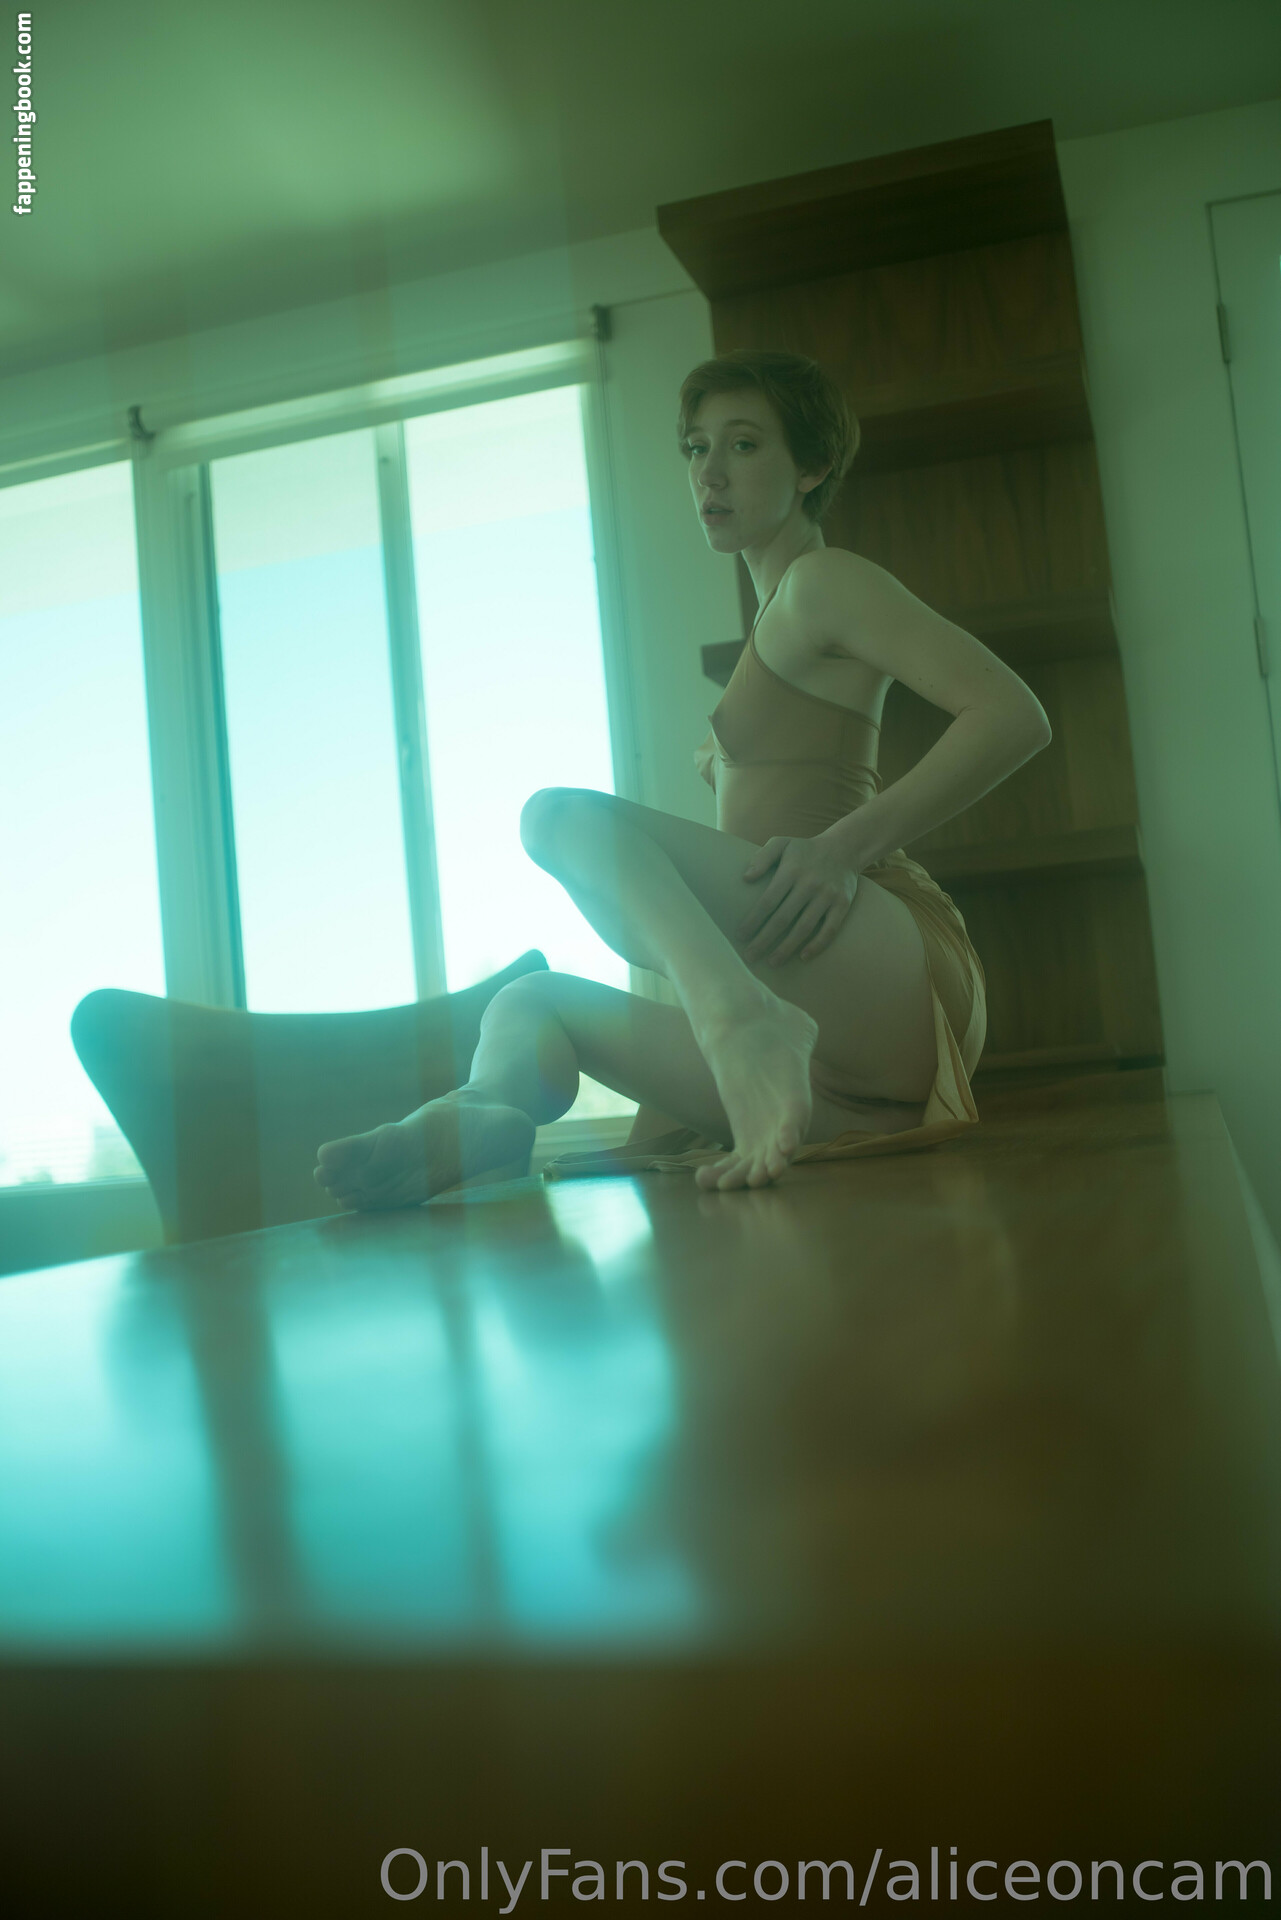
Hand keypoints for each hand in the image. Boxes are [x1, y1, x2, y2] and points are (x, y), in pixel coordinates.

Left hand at [736, 834, 859, 964]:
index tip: (740, 936)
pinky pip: (830, 929)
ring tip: (772, 962)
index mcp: (792, 870)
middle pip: (783, 918)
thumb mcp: (782, 843)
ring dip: (787, 948)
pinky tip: (803, 957)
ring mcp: (827, 895)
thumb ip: (762, 857)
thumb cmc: (806, 850)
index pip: (768, 901)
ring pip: (805, 927)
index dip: (753, 920)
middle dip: (764, 940)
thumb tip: (746, 878)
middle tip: (749, 956)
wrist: (845, 848)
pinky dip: (817, 945)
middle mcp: (810, 884)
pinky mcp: (842, 904)